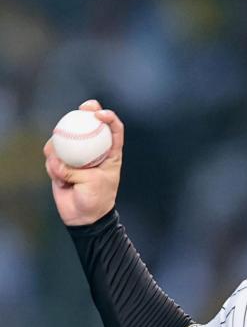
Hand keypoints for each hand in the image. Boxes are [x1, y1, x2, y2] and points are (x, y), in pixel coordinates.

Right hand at [43, 100, 123, 225]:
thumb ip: (75, 170)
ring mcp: (76, 154)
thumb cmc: (96, 200)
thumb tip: (56, 161)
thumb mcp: (93, 183)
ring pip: (65, 138)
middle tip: (82, 109)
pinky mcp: (61, 161)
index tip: (100, 115)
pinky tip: (60, 180)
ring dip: (61, 151)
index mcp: (109, 154)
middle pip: (89, 124)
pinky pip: (52, 156)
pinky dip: (53, 167)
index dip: (109, 118)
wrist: (83, 216)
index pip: (114, 130)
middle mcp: (93, 150)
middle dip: (86, 111)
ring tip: (64, 174)